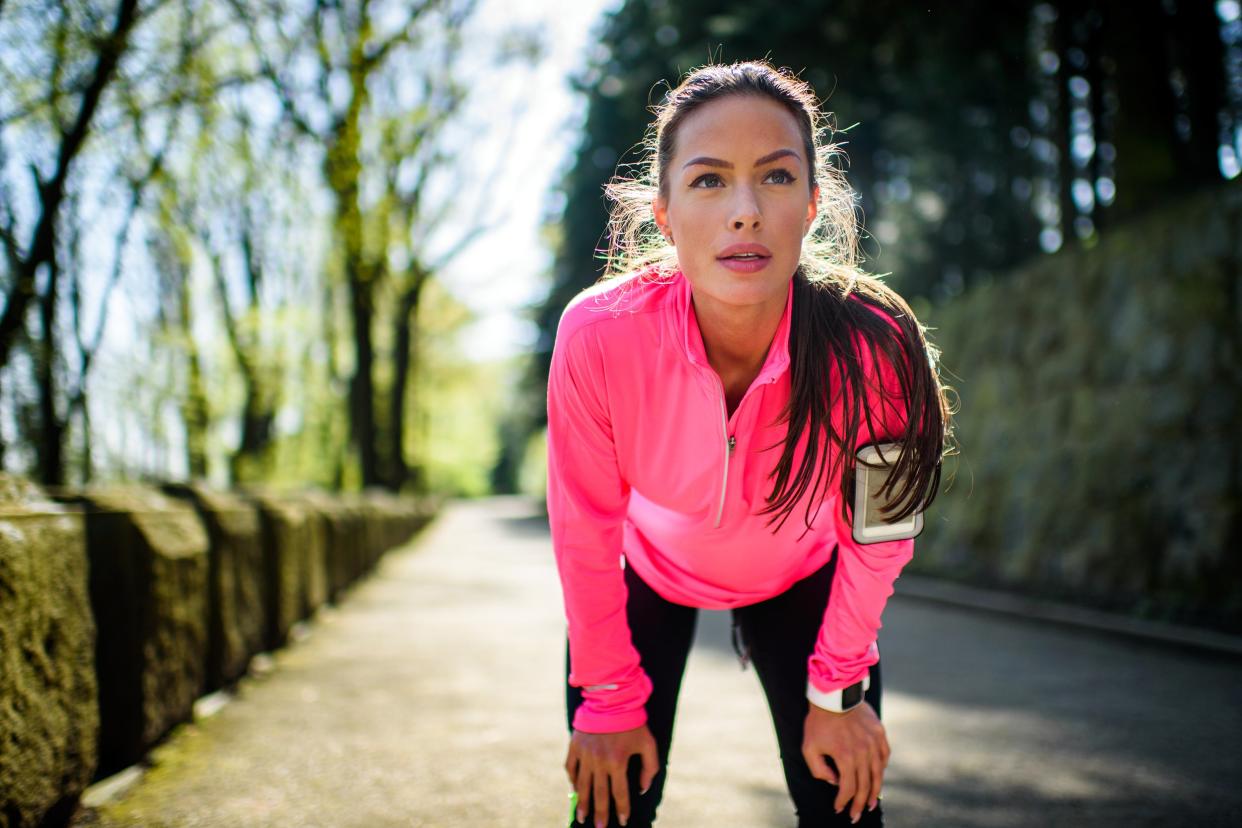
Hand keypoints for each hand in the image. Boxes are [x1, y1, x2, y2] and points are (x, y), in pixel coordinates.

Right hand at [565, 723, 658, 826]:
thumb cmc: (633, 722)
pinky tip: (575, 790)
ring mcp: (585, 754)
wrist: (611, 698)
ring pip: (582, 785)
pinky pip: (570, 768)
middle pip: (599, 794)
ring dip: (583, 802)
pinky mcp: (575, 745)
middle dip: (600, 813)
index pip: (620, 794)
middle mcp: (599, 761)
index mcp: (617, 762)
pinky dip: (572, 780)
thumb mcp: (648, 743)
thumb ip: (650, 768)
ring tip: (582, 816)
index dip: (622, 810)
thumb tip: (642, 789)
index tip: (623, 821)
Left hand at [802, 700, 890, 822]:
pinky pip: (884, 756)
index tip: (839, 809)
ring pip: (878, 774)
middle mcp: (863, 753)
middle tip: (856, 815)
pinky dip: (881, 769)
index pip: (848, 788)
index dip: (843, 801)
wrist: (834, 695)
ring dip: (875, 792)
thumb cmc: (818, 722)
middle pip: (864, 786)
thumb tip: (833, 781)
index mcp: (846, 757)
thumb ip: (819, 769)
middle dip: (859, 804)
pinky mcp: (879, 733)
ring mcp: (874, 743)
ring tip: (871, 804)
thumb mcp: (809, 747)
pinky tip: (878, 776)